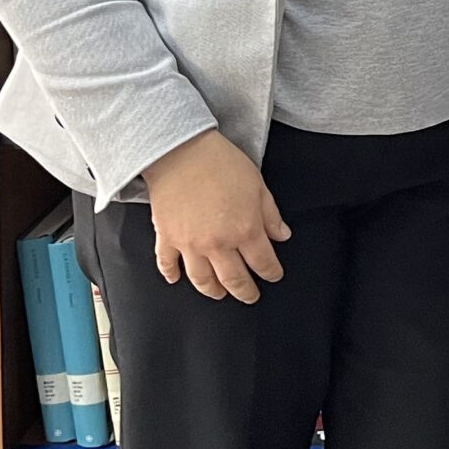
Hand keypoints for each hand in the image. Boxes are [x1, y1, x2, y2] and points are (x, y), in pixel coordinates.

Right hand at [142, 129, 291, 302]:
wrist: (181, 151)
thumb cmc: (221, 163)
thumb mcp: (258, 185)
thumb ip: (270, 215)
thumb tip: (282, 235)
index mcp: (245, 230)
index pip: (263, 263)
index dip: (271, 272)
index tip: (274, 275)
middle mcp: (218, 244)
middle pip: (234, 279)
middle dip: (245, 292)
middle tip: (250, 296)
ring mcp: (190, 245)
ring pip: (203, 280)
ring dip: (213, 291)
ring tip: (219, 294)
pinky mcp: (167, 238)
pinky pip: (168, 265)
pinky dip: (172, 275)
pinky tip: (176, 279)